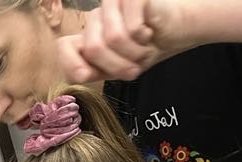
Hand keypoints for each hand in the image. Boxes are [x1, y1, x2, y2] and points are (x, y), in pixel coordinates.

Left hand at [58, 0, 185, 82]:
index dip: (75, 64)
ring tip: (144, 49)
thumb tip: (79, 73)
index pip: (64, 47)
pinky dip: (144, 38)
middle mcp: (97, 16)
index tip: (91, 75)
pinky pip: (131, 27)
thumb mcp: (116, 70)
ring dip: (134, 53)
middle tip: (134, 67)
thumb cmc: (146, 49)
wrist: (177, 33)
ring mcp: (113, 2)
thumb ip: (93, 71)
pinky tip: (150, 32)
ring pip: (112, 38)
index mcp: (88, 35)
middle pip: (93, 48)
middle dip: (117, 66)